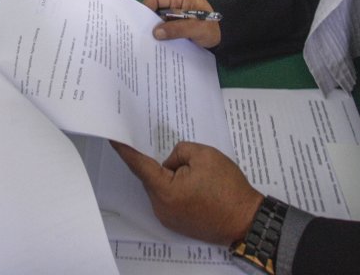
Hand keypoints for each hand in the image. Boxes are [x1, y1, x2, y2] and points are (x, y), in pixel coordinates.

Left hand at [110, 141, 262, 245]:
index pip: (139, 165)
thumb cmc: (227, 187)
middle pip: (152, 177)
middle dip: (163, 163)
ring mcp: (168, 218)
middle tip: (179, 154)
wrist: (246, 220)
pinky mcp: (177, 222)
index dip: (125, 150)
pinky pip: (169, 198)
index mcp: (165, 191)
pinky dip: (176, 188)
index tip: (113, 138)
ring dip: (172, 177)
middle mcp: (161, 207)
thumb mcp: (204, 155)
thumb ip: (180, 151)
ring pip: (161, 187)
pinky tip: (196, 184)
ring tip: (197, 173)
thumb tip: (171, 162)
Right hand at [142, 0, 220, 47]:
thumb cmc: (212, 29)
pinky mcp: (174, 25)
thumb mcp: (198, 29)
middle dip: (148, 21)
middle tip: (141, 36)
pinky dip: (159, 35)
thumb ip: (178, 29)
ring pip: (157, 19)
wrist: (223, 40)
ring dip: (153, 29)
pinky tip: (156, 45)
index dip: (146, 8)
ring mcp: (174, 15)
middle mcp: (174, 5)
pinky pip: (163, 28)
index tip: (141, 24)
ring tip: (147, 43)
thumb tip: (156, 32)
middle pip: (154, 8)